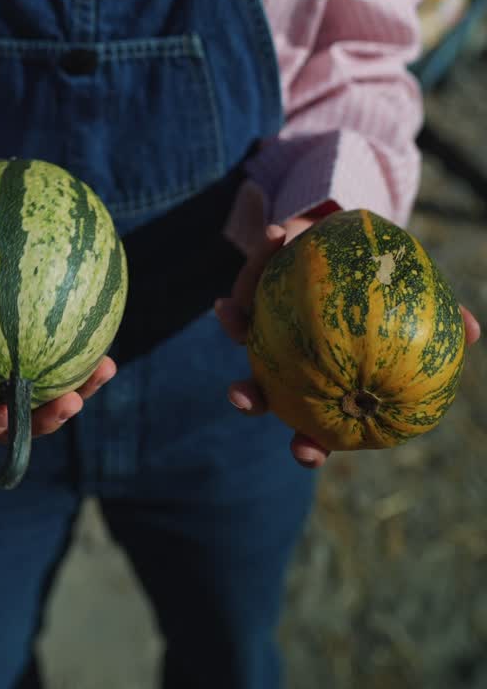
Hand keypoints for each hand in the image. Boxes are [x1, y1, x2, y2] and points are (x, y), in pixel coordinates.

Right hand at [0, 223, 116, 454]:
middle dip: (42, 423)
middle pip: (9, 430)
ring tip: (104, 370)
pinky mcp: (28, 363)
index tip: (3, 412)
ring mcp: (0, 382)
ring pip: (41, 405)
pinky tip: (109, 349)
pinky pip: (57, 371)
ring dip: (76, 394)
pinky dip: (82, 364)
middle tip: (70, 400)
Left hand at [216, 218, 481, 469]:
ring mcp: (266, 321)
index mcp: (324, 378)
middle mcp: (287, 356)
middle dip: (249, 397)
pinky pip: (257, 267)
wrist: (354, 243)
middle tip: (243, 397)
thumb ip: (440, 321)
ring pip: (240, 331)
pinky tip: (275, 235)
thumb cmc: (390, 290)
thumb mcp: (416, 305)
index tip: (309, 452)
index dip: (310, 445)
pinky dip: (262, 254)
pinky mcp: (257, 279)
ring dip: (230, 323)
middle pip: (261, 388)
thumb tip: (475, 329)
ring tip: (227, 314)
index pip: (316, 425)